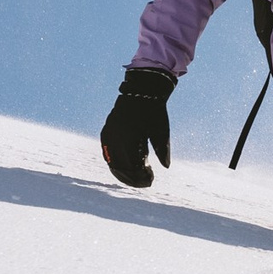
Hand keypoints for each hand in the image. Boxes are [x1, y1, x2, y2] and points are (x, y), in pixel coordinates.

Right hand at [100, 67, 174, 186]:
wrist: (140, 91)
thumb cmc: (155, 111)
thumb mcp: (162, 131)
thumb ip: (163, 150)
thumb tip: (166, 167)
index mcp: (131, 140)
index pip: (134, 168)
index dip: (142, 177)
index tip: (151, 180)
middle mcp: (117, 139)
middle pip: (122, 168)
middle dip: (133, 179)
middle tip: (146, 182)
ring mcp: (109, 136)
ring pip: (113, 163)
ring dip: (124, 173)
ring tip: (137, 177)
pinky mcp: (106, 133)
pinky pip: (108, 154)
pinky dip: (116, 163)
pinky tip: (126, 168)